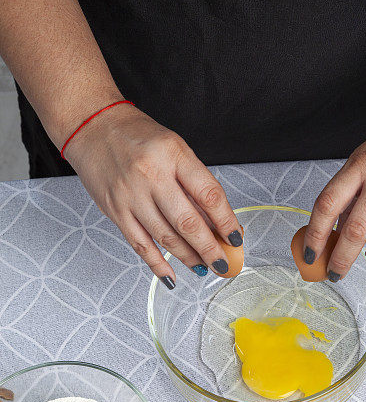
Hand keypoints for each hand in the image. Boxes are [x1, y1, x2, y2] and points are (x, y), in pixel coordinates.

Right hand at [64, 105, 242, 285]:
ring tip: (203, 267)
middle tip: (223, 263)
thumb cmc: (137, 136)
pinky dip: (157, 264)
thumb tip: (216, 222)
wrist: (92, 125)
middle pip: (188, 222)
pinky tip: (171, 276)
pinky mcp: (115, 211)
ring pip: (165, 237)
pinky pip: (140, 245)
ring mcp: (131, 195)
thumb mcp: (174, 148)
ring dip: (188, 258)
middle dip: (209, 249)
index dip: (226, 222)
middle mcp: (151, 175)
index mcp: (173, 154)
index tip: (236, 238)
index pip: (208, 195)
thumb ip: (193, 183)